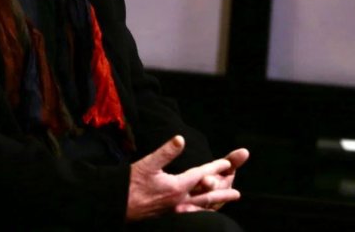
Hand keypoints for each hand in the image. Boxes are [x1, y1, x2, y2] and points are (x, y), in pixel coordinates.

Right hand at [126, 136, 245, 220]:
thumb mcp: (148, 163)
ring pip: (199, 207)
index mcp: (176, 187)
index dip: (214, 168)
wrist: (117, 204)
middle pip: (206, 196)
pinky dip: (200, 212)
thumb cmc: (130, 183)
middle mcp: (179, 201)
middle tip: (237, 192)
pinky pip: (191, 214)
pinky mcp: (167, 216)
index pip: (200, 175)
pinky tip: (200, 212)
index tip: (227, 164)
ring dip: (213, 204)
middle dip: (222, 193)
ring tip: (223, 204)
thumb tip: (180, 139)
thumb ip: (166, 152)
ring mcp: (174, 211)